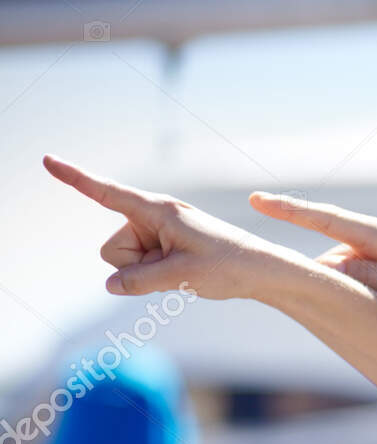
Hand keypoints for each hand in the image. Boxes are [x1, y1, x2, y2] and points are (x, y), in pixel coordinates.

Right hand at [44, 155, 289, 300]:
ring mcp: (160, 231)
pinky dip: (156, 274)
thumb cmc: (227, 266)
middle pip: (115, 247)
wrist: (261, 270)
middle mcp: (156, 216)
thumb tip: (112, 284)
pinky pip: (142, 266)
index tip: (48, 160)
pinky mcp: (165, 245)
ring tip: (184, 270)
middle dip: (135, 265)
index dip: (76, 178)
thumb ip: (140, 280)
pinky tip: (184, 273)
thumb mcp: (181, 276)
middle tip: (176, 268)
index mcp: (159, 211)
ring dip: (148, 272)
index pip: (108, 193)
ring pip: (126, 261)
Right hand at [249, 193, 376, 331]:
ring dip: (335, 288)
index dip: (290, 211)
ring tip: (312, 306)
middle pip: (333, 253)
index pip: (329, 221)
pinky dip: (356, 294)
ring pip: (350, 271)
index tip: (256, 199)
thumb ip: (375, 281)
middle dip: (306, 268)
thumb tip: (329, 269)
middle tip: (267, 278)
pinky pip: (368, 280)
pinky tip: (352, 315)